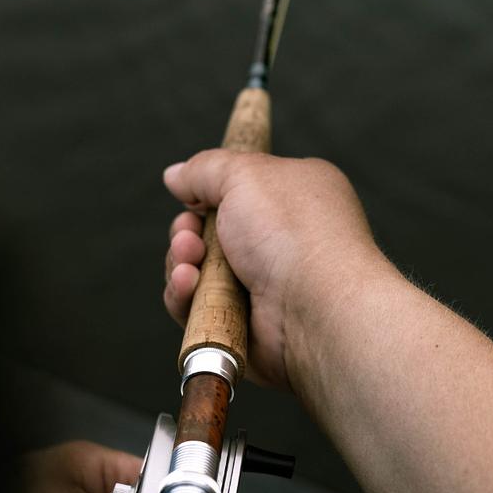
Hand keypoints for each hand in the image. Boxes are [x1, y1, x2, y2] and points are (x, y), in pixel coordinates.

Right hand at [162, 151, 392, 391]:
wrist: (316, 306)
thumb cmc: (293, 233)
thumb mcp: (246, 175)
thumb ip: (206, 169)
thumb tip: (175, 175)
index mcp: (292, 198)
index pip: (239, 191)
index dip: (208, 194)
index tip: (193, 197)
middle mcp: (279, 242)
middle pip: (209, 233)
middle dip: (187, 232)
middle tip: (189, 236)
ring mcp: (262, 286)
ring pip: (198, 272)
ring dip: (182, 263)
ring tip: (191, 265)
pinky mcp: (243, 323)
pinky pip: (198, 308)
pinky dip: (185, 296)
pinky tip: (189, 285)